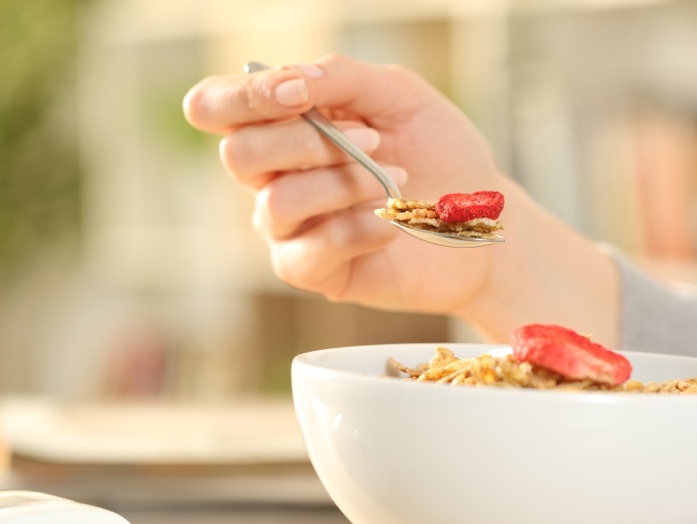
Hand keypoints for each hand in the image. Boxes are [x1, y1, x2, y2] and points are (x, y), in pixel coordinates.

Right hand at [182, 54, 619, 344]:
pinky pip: (308, 253)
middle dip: (306, 142)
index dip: (241, 98)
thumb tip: (288, 81)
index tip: (297, 94)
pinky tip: (392, 224)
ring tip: (398, 181)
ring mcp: (290, 228)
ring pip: (276, 204)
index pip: (215, 107)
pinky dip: (356, 231)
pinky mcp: (314, 272)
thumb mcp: (400, 96)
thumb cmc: (440, 155)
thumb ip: (341, 78)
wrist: (481, 220)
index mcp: (283, 125)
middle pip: (238, 155)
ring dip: (344, 185)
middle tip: (373, 139)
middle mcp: (274, 176)